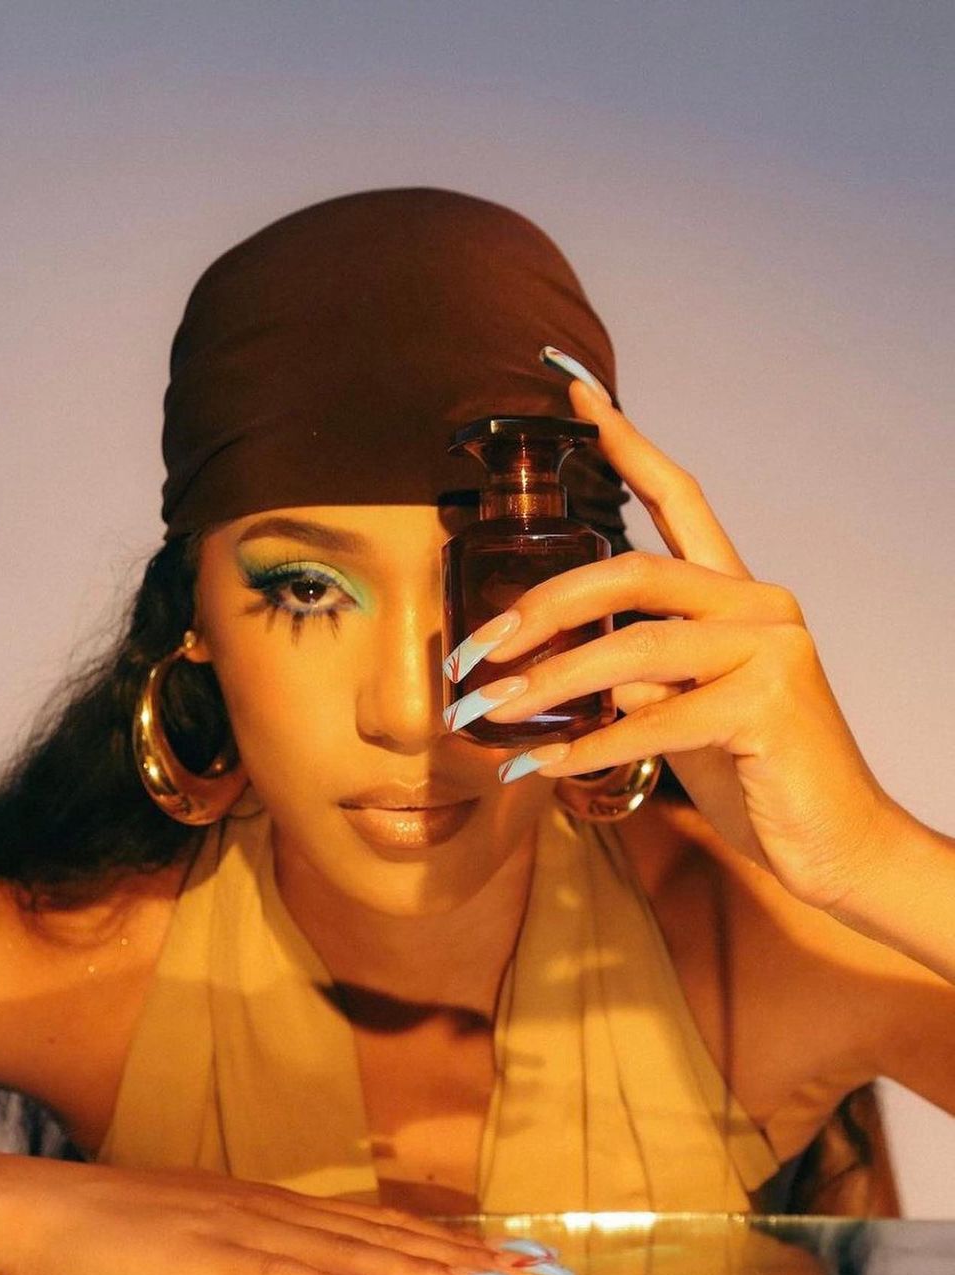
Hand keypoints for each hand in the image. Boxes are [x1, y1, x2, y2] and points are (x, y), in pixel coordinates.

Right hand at [3, 1157, 538, 1274]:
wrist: (56, 1208)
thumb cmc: (126, 1232)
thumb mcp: (208, 1241)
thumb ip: (266, 1254)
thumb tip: (321, 1268)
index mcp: (281, 1211)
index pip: (383, 1227)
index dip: (451, 1243)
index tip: (511, 1255)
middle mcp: (280, 1213)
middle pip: (390, 1236)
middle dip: (470, 1258)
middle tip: (540, 1270)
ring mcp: (250, 1232)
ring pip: (360, 1255)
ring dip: (433, 1271)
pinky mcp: (215, 1259)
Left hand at [476, 377, 901, 909]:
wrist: (838, 843)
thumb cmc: (755, 774)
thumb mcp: (684, 712)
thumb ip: (638, 674)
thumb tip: (562, 666)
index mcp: (738, 593)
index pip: (680, 499)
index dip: (629, 443)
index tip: (577, 393)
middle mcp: (759, 603)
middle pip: (632, 573)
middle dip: (541, 608)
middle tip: (473, 652)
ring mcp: (770, 649)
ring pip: (633, 650)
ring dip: (546, 684)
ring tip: (485, 714)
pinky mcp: (769, 706)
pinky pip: (655, 719)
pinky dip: (588, 743)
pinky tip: (538, 765)